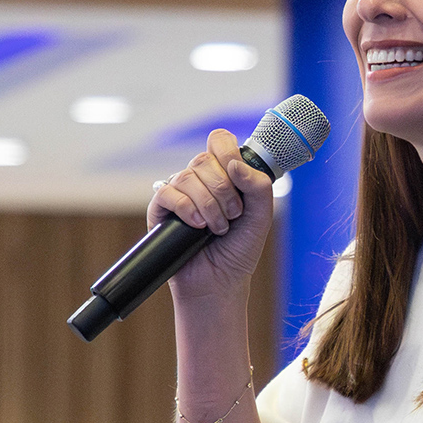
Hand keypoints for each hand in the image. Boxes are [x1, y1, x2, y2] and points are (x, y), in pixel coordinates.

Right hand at [149, 129, 274, 301]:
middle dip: (223, 189)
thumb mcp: (261, 216)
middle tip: (233, 215)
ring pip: (187, 177)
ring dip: (209, 205)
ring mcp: (179, 193)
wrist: (220, 281)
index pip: (219, 141)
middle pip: (203, 159)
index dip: (227, 151)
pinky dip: (187, 209)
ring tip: (217, 228)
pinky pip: (168, 194)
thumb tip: (234, 164)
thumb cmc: (240, 249)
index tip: (237, 175)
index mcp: (224, 174)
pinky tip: (197, 227)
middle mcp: (200, 180)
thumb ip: (259, 185)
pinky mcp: (160, 210)